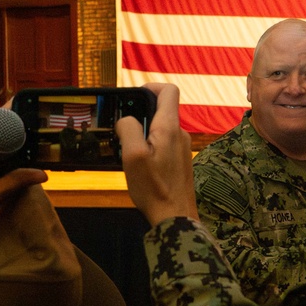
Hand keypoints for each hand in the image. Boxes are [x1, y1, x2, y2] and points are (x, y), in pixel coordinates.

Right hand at [116, 83, 198, 225]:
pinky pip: (164, 145)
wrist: (176, 218)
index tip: (133, 96)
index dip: (150, 86)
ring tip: (129, 153)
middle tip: (123, 132)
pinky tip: (140, 166)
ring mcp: (182, 148)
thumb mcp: (132, 156)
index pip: (168, 90)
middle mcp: (180, 134)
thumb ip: (128, 129)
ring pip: (161, 129)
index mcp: (169, 128)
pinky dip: (150, 148)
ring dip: (144, 134)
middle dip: (140, 115)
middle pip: (161, 110)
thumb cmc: (154, 190)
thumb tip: (125, 119)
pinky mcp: (180, 162)